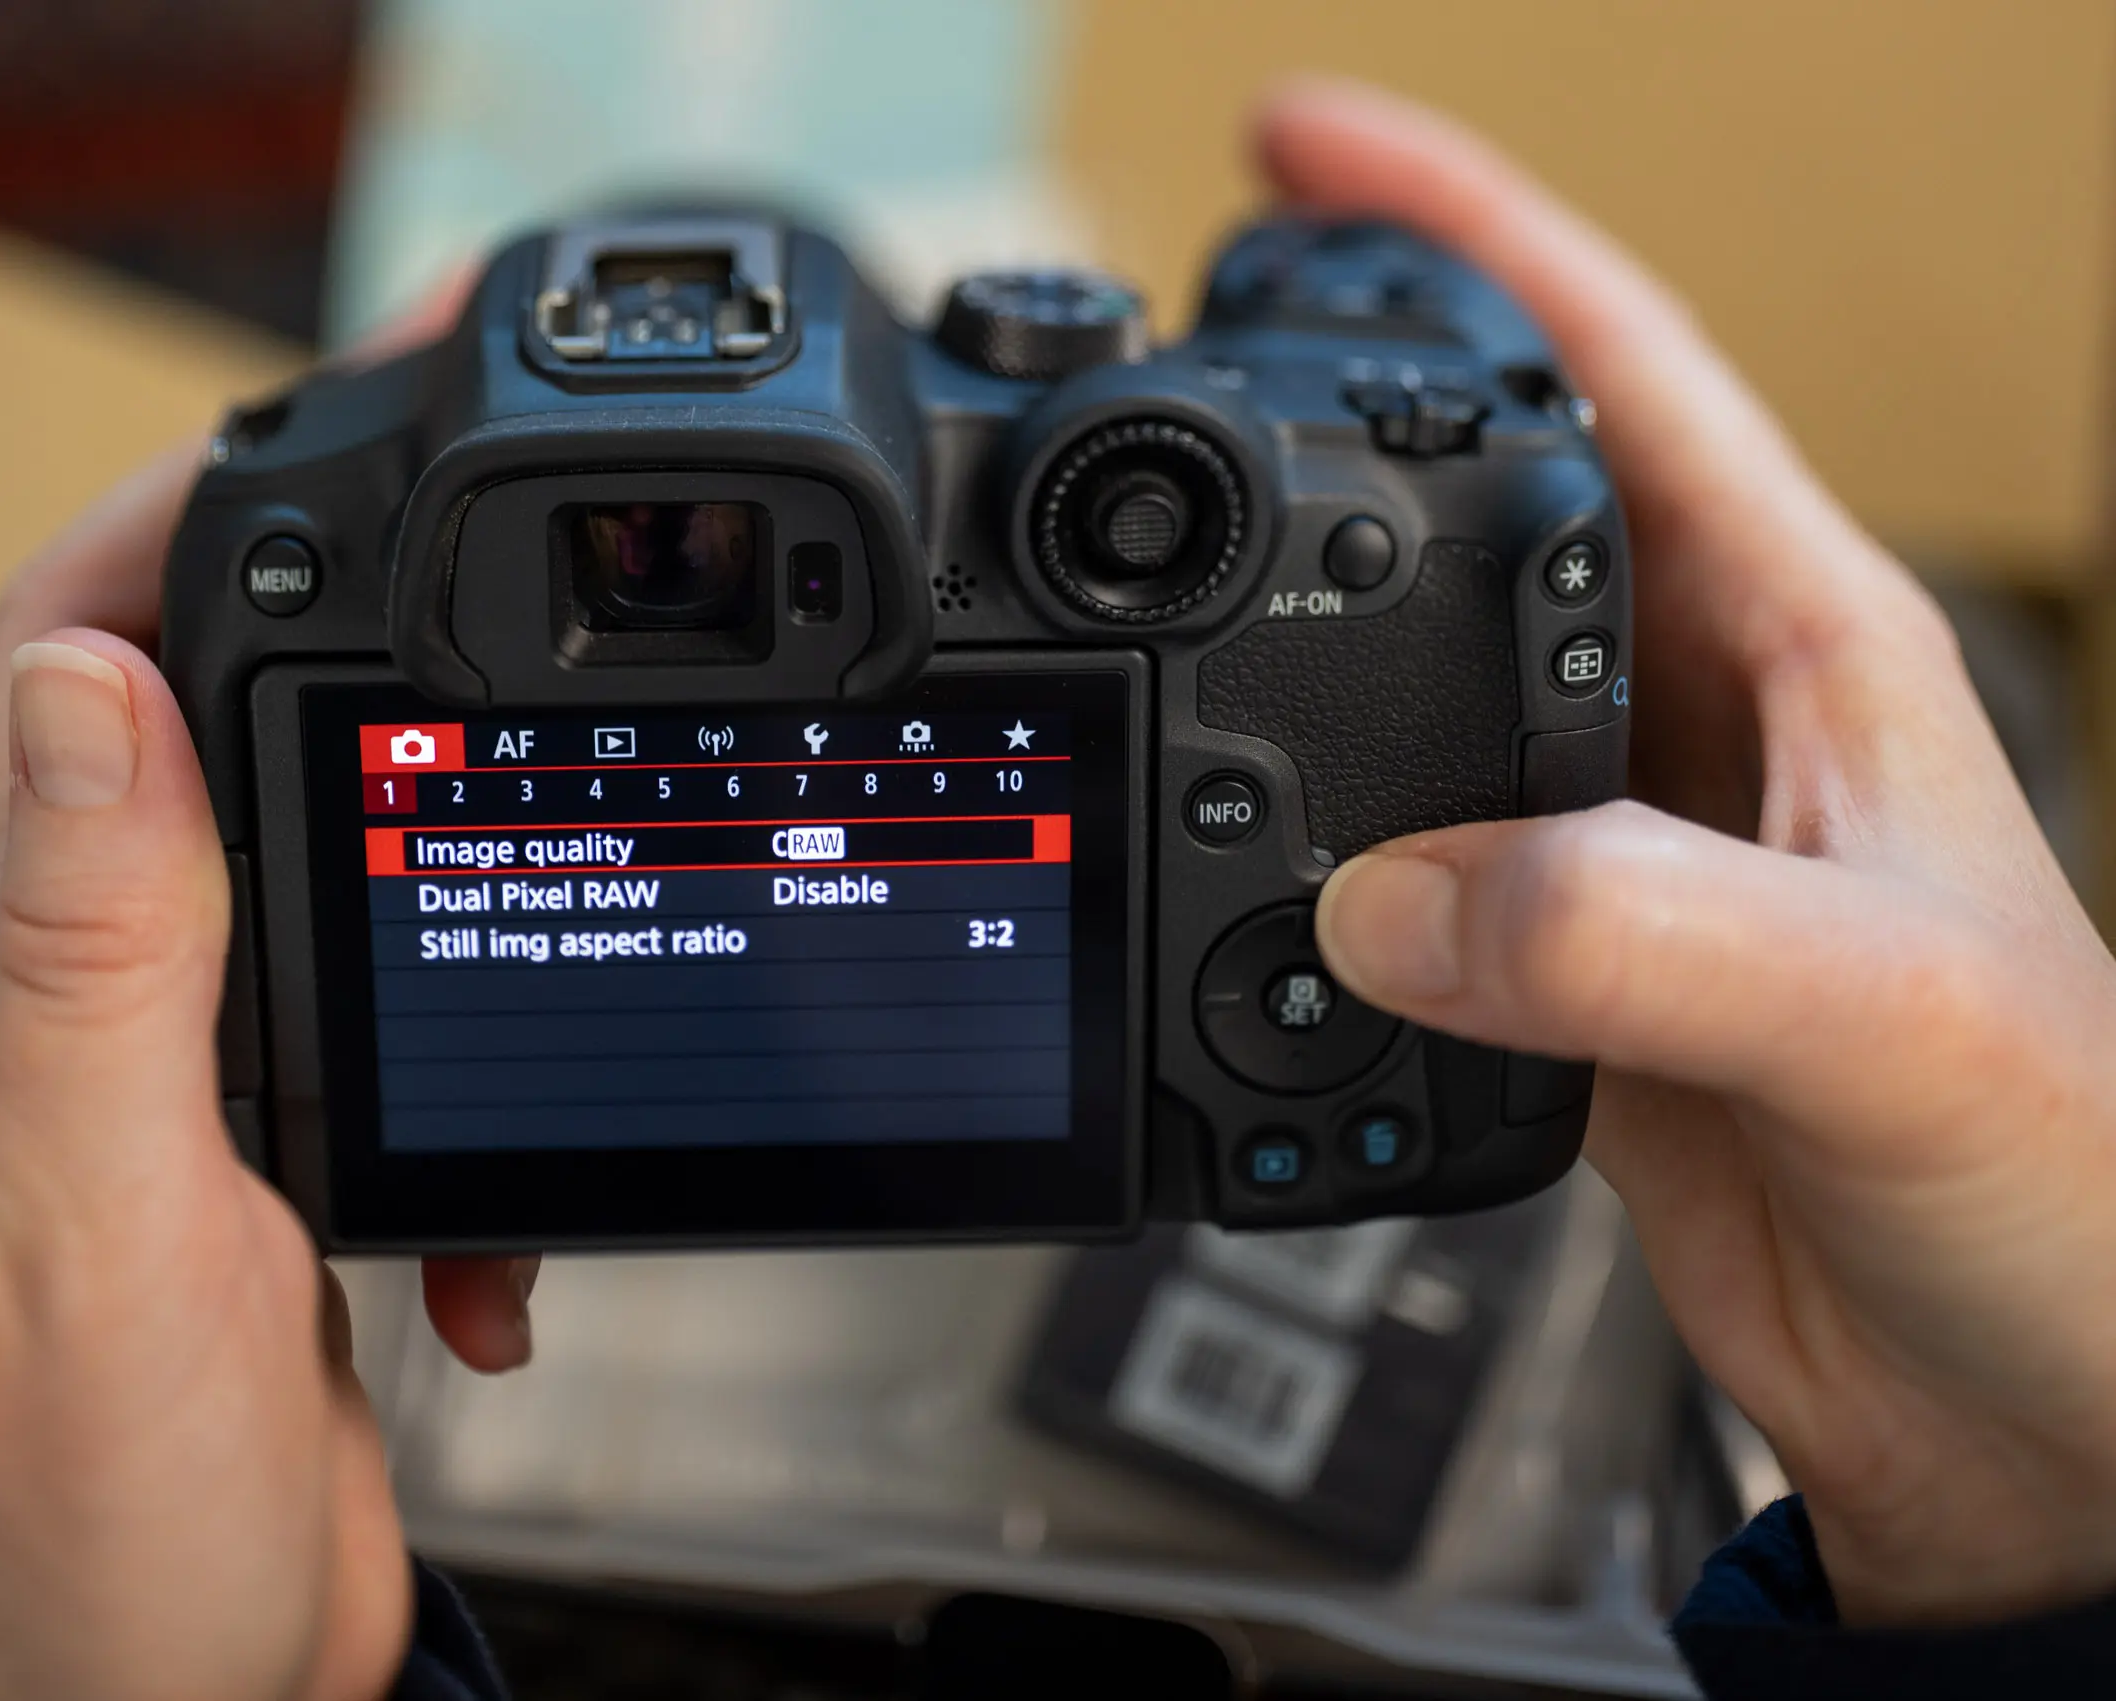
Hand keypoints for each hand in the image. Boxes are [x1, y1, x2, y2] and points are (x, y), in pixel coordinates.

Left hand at [0, 293, 526, 1700]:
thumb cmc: (93, 1511)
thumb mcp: (109, 1225)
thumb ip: (97, 960)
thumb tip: (96, 682)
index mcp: (50, 979)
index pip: (70, 660)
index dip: (180, 505)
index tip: (330, 415)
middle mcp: (115, 1003)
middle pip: (218, 714)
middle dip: (358, 605)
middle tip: (501, 532)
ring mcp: (209, 1083)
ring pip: (338, 864)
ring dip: (452, 833)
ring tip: (571, 819)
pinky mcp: (300, 1167)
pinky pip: (418, 1041)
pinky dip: (503, 1099)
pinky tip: (514, 1231)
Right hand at [1267, 83, 2115, 1626]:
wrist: (2038, 1418)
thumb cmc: (2067, 1192)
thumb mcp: (1872, 1019)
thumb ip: (1631, 933)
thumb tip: (1390, 895)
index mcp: (1808, 646)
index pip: (1616, 370)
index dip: (1456, 238)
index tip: (1297, 158)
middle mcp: (1702, 722)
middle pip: (1486, 496)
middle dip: (1338, 400)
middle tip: (1187, 336)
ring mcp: (1619, 850)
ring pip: (1408, 685)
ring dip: (1285, 636)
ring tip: (1157, 592)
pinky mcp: (1559, 978)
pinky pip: (1382, 870)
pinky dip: (1281, 848)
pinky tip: (1219, 850)